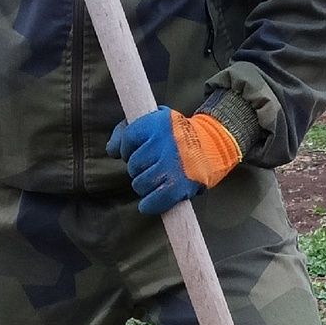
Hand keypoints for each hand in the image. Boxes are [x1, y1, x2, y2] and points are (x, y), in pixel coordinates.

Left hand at [107, 106, 241, 215]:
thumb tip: (111, 150)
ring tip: (157, 179)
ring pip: (139, 184)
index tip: (135, 150)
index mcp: (157, 124)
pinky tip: (149, 203)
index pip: (127, 140)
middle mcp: (164, 144)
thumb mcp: (156, 120)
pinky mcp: (179, 185)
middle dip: (138, 168)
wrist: (214, 146)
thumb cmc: (179, 134)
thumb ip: (129, 129)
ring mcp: (171, 166)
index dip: (127, 148)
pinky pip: (153, 201)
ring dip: (144, 185)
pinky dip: (149, 205)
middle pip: (133, 165)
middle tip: (152, 165)